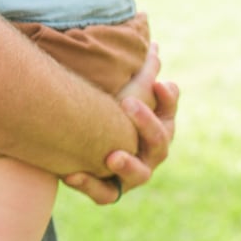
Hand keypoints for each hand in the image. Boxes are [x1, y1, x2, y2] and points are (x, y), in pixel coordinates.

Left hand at [61, 43, 179, 204]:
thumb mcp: (128, 94)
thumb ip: (142, 74)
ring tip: (112, 156)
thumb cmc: (112, 114)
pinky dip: (88, 184)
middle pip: (159, 142)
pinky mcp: (109, 191)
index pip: (170, 111)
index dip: (167, 99)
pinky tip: (71, 173)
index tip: (157, 83)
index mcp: (159, 126)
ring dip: (127, 165)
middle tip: (128, 103)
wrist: (85, 149)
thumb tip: (153, 46)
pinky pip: (103, 194)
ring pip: (139, 174)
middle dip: (146, 124)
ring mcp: (134, 175)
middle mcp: (151, 153)